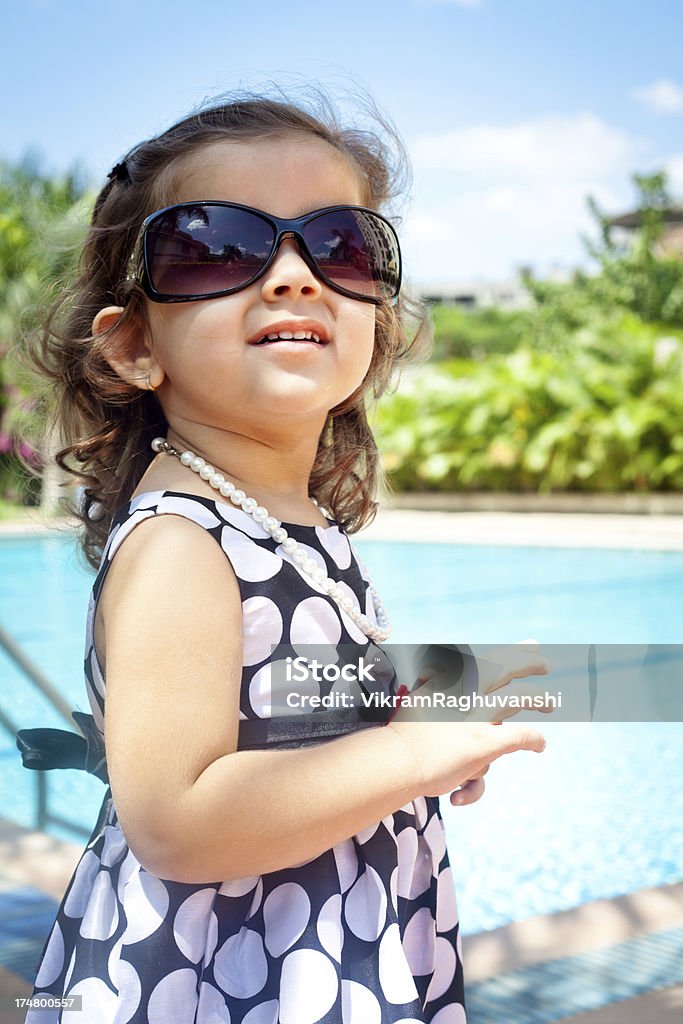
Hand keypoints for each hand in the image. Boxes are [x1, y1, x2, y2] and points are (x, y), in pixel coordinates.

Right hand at [391, 639, 551, 801]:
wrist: (397, 761)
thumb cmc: (404, 735)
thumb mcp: (419, 698)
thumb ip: (433, 685)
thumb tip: (433, 673)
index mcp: (450, 681)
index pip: (488, 659)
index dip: (515, 652)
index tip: (532, 646)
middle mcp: (465, 693)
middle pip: (505, 669)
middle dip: (529, 664)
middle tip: (546, 665)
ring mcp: (476, 718)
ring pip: (517, 698)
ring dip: (538, 698)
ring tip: (551, 704)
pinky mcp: (484, 745)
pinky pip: (520, 737)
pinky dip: (534, 739)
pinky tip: (540, 744)